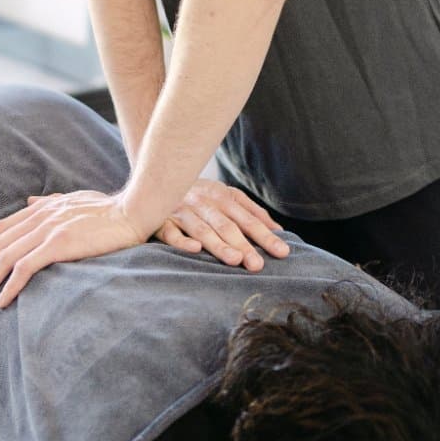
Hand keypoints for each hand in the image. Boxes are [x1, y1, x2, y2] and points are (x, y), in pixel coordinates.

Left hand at [0, 190, 144, 308]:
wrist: (133, 210)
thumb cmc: (109, 208)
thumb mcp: (74, 199)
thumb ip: (50, 201)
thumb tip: (30, 200)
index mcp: (42, 206)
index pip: (3, 227)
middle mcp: (40, 216)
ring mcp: (49, 230)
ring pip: (7, 257)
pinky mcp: (60, 244)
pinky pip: (26, 267)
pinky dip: (10, 285)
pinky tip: (3, 300)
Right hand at [151, 179, 288, 271]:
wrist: (157, 176)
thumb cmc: (199, 194)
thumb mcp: (226, 195)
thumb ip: (252, 212)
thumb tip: (279, 230)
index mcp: (221, 196)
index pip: (248, 219)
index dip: (265, 235)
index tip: (282, 252)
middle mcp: (203, 202)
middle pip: (226, 226)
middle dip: (244, 245)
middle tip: (258, 264)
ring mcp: (181, 211)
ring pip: (202, 229)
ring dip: (218, 244)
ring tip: (234, 260)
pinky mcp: (160, 220)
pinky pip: (170, 232)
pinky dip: (181, 241)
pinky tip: (194, 249)